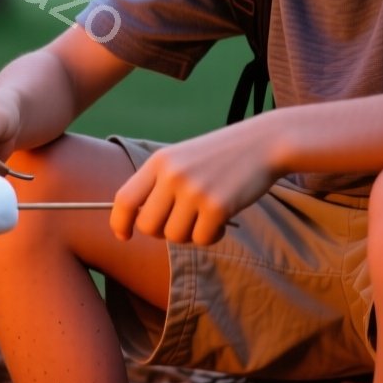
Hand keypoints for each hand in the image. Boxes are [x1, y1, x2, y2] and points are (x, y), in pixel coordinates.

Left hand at [111, 117, 282, 244]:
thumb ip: (161, 185)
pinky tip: (223, 221)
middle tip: (182, 223)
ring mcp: (194, 190)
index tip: (123, 235)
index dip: (119, 222)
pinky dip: (211, 236)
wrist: (264, 142)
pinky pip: (201, 240)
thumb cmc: (222, 156)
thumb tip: (141, 223)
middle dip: (162, 232)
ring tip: (206, 217)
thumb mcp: (184, 159)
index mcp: (160, 161)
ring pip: (174, 236)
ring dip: (190, 234)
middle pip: (148, 226)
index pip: (125, 198)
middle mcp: (173, 175)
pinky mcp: (217, 206)